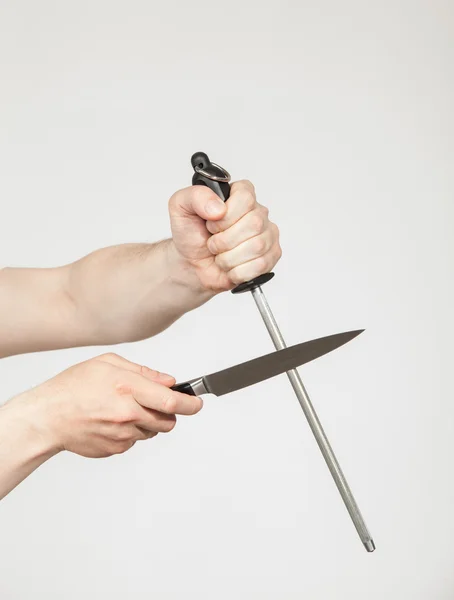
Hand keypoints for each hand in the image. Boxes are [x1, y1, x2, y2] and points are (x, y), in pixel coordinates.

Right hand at [12, 353, 202, 458]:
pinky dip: (130, 432)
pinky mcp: (115, 449)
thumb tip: (168, 381)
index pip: (172, 401)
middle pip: (168, 421)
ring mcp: (122, 435)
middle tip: (154, 403)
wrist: (46, 418)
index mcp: (128, 389)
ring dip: (147, 422)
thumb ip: (143, 372)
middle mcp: (128, 414)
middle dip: (168, 413)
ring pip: (152, 432)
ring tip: (123, 409)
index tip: (198, 403)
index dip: (191, 404)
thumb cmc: (72, 387)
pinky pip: (134, 441)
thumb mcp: (107, 364)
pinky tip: (111, 421)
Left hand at [168, 180, 281, 292]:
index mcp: (240, 194)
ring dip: (229, 257)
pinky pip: (260, 265)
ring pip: (257, 246)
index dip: (226, 215)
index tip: (211, 223)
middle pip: (254, 223)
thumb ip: (196, 196)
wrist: (192, 264)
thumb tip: (218, 208)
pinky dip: (238, 271)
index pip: (246, 197)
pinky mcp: (271, 256)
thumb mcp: (181, 206)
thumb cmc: (190, 234)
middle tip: (213, 242)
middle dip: (224, 240)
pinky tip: (231, 267)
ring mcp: (267, 234)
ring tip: (220, 255)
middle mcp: (258, 212)